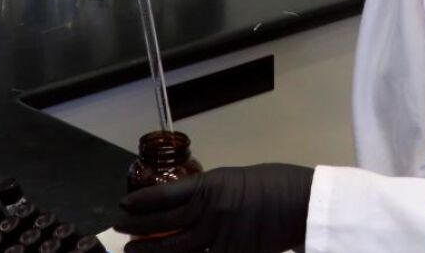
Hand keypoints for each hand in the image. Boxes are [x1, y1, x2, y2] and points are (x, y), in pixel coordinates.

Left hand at [116, 164, 314, 252]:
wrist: (304, 203)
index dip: (142, 200)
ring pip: (177, 248)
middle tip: (120, 229)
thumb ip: (209, 192)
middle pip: (166, 223)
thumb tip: (186, 205)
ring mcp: (222, 236)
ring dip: (152, 249)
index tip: (124, 204)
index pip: (168, 195)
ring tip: (133, 250)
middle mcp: (212, 211)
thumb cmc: (274, 184)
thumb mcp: (236, 179)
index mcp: (213, 185)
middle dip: (140, 227)